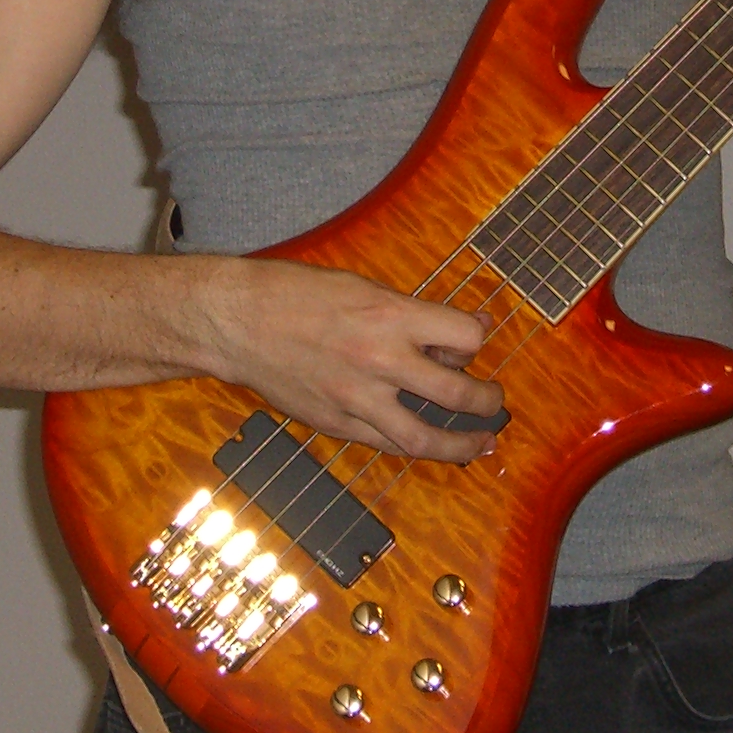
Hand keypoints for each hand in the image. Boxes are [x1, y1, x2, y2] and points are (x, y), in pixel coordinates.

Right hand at [196, 256, 502, 462]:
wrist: (237, 322)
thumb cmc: (296, 294)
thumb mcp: (361, 286)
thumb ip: (411, 313)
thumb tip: (461, 330)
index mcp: (390, 316)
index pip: (467, 336)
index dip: (478, 337)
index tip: (476, 339)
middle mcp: (380, 360)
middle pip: (457, 393)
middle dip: (487, 401)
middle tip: (494, 402)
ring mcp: (357, 399)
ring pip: (424, 438)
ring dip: (462, 445)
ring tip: (481, 444)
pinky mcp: (336, 424)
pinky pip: (385, 444)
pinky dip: (412, 445)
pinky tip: (428, 445)